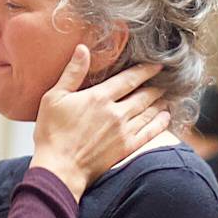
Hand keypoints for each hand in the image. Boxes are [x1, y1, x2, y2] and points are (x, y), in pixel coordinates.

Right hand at [30, 45, 169, 200]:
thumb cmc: (52, 134)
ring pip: (149, 112)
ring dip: (159, 102)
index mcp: (99, 97)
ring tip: (166, 96)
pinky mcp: (126, 148)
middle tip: (164, 80)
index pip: (129, 79)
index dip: (145, 70)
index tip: (156, 65)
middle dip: (155, 86)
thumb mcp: (54, 98)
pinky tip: (165, 117)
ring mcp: (124, 131)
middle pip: (143, 95)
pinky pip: (150, 133)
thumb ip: (72, 73)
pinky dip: (160, 123)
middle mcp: (116, 112)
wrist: (59, 168)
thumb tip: (83, 49)